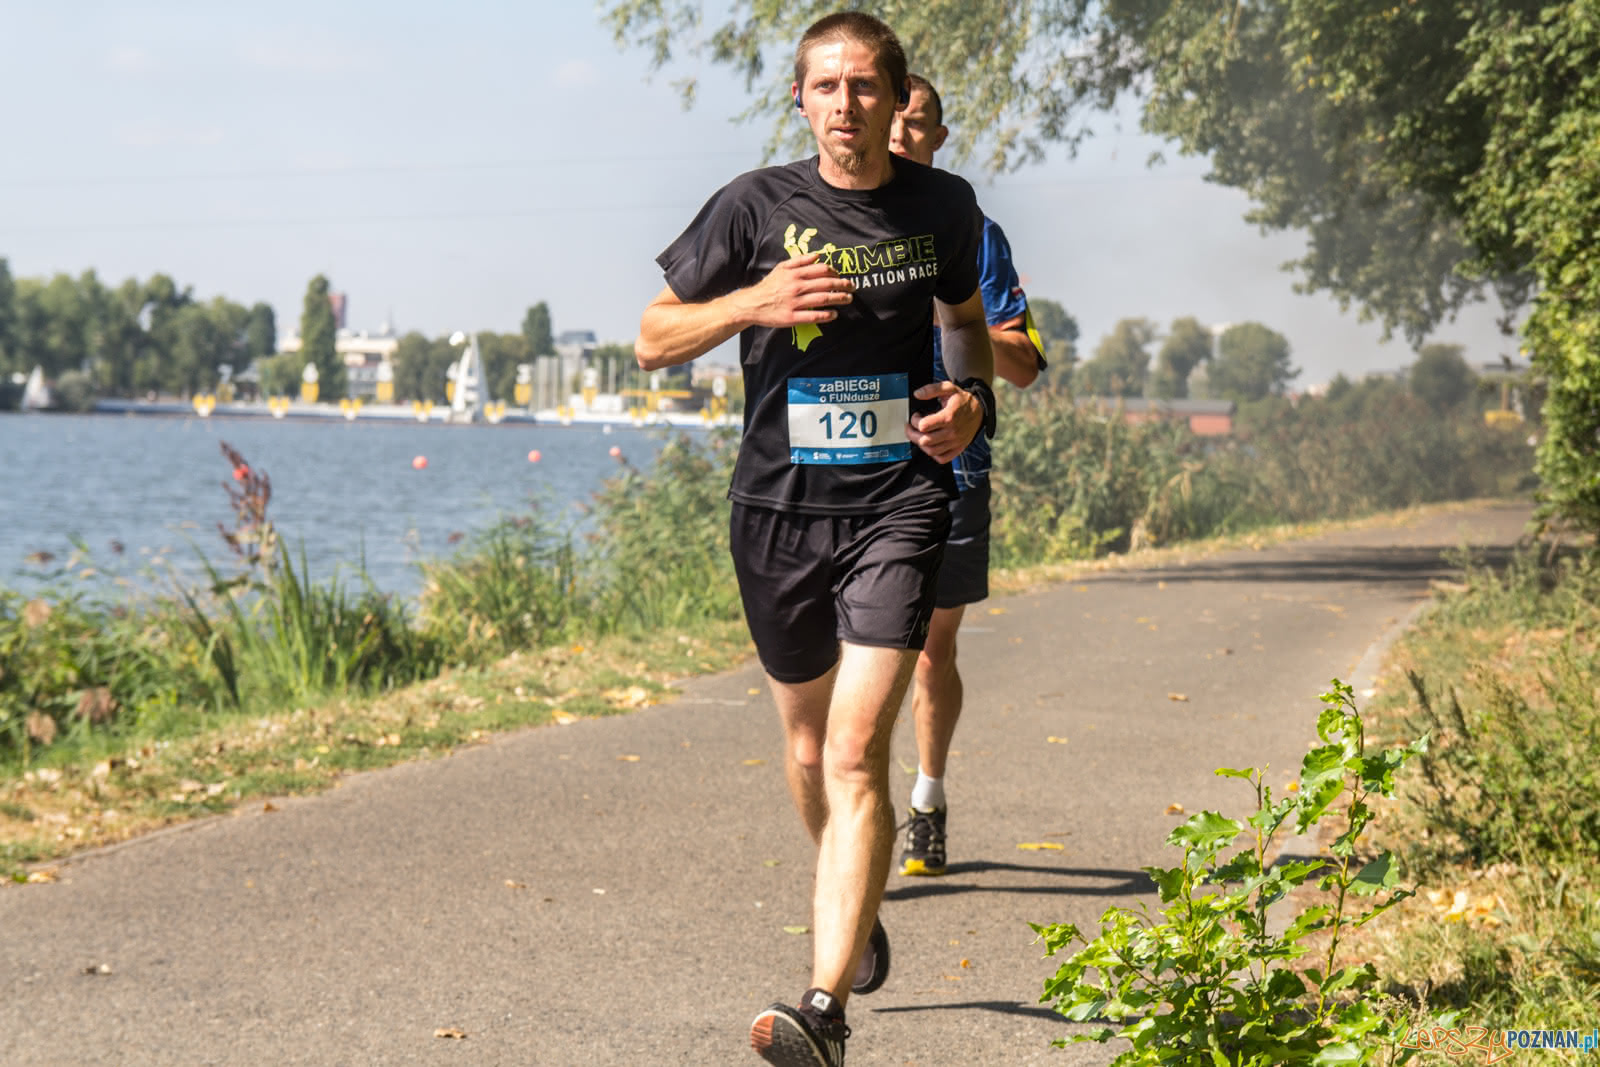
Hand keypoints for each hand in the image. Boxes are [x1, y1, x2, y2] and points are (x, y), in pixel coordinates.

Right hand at [739, 253, 853, 327]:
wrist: (752, 304)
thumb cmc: (769, 285)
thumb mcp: (781, 268)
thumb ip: (799, 260)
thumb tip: (817, 255)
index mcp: (795, 274)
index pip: (821, 270)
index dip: (835, 272)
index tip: (841, 276)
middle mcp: (796, 287)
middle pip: (826, 284)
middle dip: (842, 285)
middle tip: (852, 287)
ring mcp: (794, 303)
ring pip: (822, 299)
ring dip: (839, 299)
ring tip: (848, 299)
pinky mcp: (791, 317)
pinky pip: (813, 316)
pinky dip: (826, 315)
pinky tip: (834, 314)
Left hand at [906, 381, 982, 462]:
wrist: (979, 410)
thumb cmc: (962, 400)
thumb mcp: (948, 388)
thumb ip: (931, 389)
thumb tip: (917, 394)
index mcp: (949, 417)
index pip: (923, 426)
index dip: (915, 420)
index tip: (916, 416)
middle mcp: (952, 432)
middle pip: (925, 441)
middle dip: (912, 434)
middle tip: (911, 427)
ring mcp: (956, 442)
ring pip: (931, 451)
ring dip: (920, 444)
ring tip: (919, 435)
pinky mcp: (958, 448)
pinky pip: (942, 458)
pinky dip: (933, 454)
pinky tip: (930, 445)